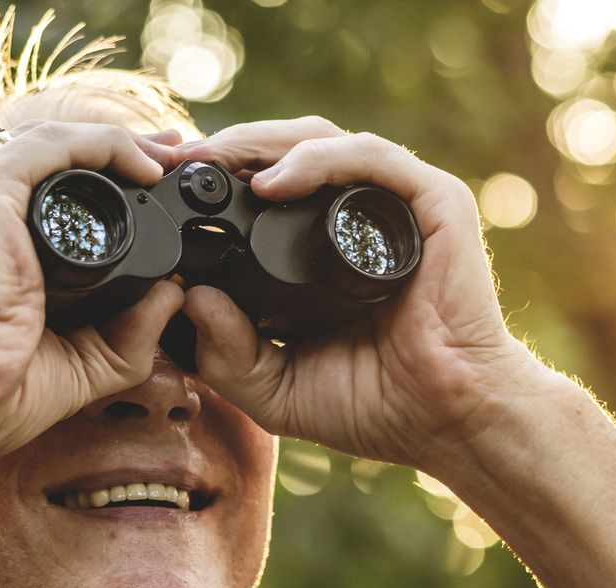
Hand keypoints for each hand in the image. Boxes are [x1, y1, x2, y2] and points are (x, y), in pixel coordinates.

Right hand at [0, 122, 187, 462]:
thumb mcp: (80, 363)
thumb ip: (131, 331)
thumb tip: (176, 293)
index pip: (43, 191)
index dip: (102, 181)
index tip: (154, 188)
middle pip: (51, 159)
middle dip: (119, 152)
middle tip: (174, 158)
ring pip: (54, 142)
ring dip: (120, 143)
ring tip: (171, 156)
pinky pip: (53, 145)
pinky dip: (105, 145)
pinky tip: (144, 166)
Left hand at [173, 117, 538, 467]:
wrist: (451, 421)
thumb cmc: (379, 406)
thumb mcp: (277, 388)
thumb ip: (228, 356)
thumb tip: (189, 300)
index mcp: (325, 247)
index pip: (267, 185)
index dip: (216, 179)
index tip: (164, 189)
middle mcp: (360, 215)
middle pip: (286, 151)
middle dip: (228, 148)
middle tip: (176, 161)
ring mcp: (398, 204)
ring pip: (321, 140)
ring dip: (259, 142)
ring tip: (212, 161)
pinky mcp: (433, 203)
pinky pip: (370, 158)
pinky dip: (318, 159)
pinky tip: (274, 182)